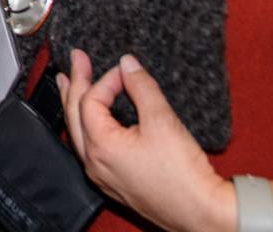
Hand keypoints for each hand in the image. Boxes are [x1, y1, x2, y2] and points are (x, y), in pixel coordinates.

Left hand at [59, 50, 233, 231]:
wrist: (201, 213)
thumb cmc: (183, 175)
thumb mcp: (162, 120)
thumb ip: (141, 87)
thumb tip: (127, 64)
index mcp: (100, 146)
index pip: (91, 100)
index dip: (107, 79)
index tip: (125, 70)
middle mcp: (94, 163)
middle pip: (74, 115)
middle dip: (74, 85)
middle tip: (76, 60)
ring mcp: (102, 176)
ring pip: (78, 134)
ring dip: (75, 106)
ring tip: (70, 86)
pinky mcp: (113, 184)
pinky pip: (90, 150)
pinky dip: (86, 127)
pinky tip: (92, 122)